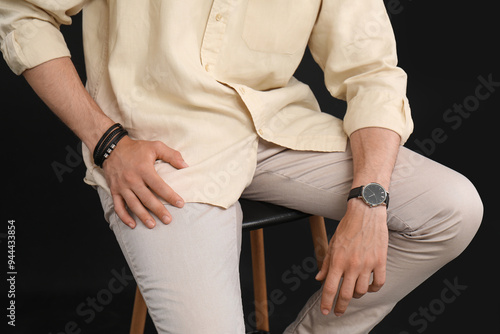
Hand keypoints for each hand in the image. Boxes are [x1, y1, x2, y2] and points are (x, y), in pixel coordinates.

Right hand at [102, 136, 188, 228]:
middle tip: (168, 220)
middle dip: (158, 210)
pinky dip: (124, 217)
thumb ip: (171, 155)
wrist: (111, 148)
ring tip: (153, 225)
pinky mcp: (114, 190)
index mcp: (144, 169)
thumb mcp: (155, 146)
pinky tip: (133, 225)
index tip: (180, 204)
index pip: (159, 186)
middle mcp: (132, 180)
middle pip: (147, 198)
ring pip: (133, 205)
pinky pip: (118, 206)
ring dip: (143, 216)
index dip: (170, 196)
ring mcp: (122, 186)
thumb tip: (185, 165)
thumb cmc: (136, 148)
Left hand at [315, 199, 387, 315]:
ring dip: (356, 295)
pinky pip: (379, 283)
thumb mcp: (332, 244)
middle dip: (340, 306)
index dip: (326, 303)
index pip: (330, 288)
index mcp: (337, 260)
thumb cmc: (347, 226)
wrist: (366, 212)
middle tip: (338, 311)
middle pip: (346, 295)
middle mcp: (352, 264)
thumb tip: (319, 278)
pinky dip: (374, 288)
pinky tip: (369, 286)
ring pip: (362, 291)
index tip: (325, 311)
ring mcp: (367, 264)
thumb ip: (326, 263)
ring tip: (353, 292)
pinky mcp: (380, 261)